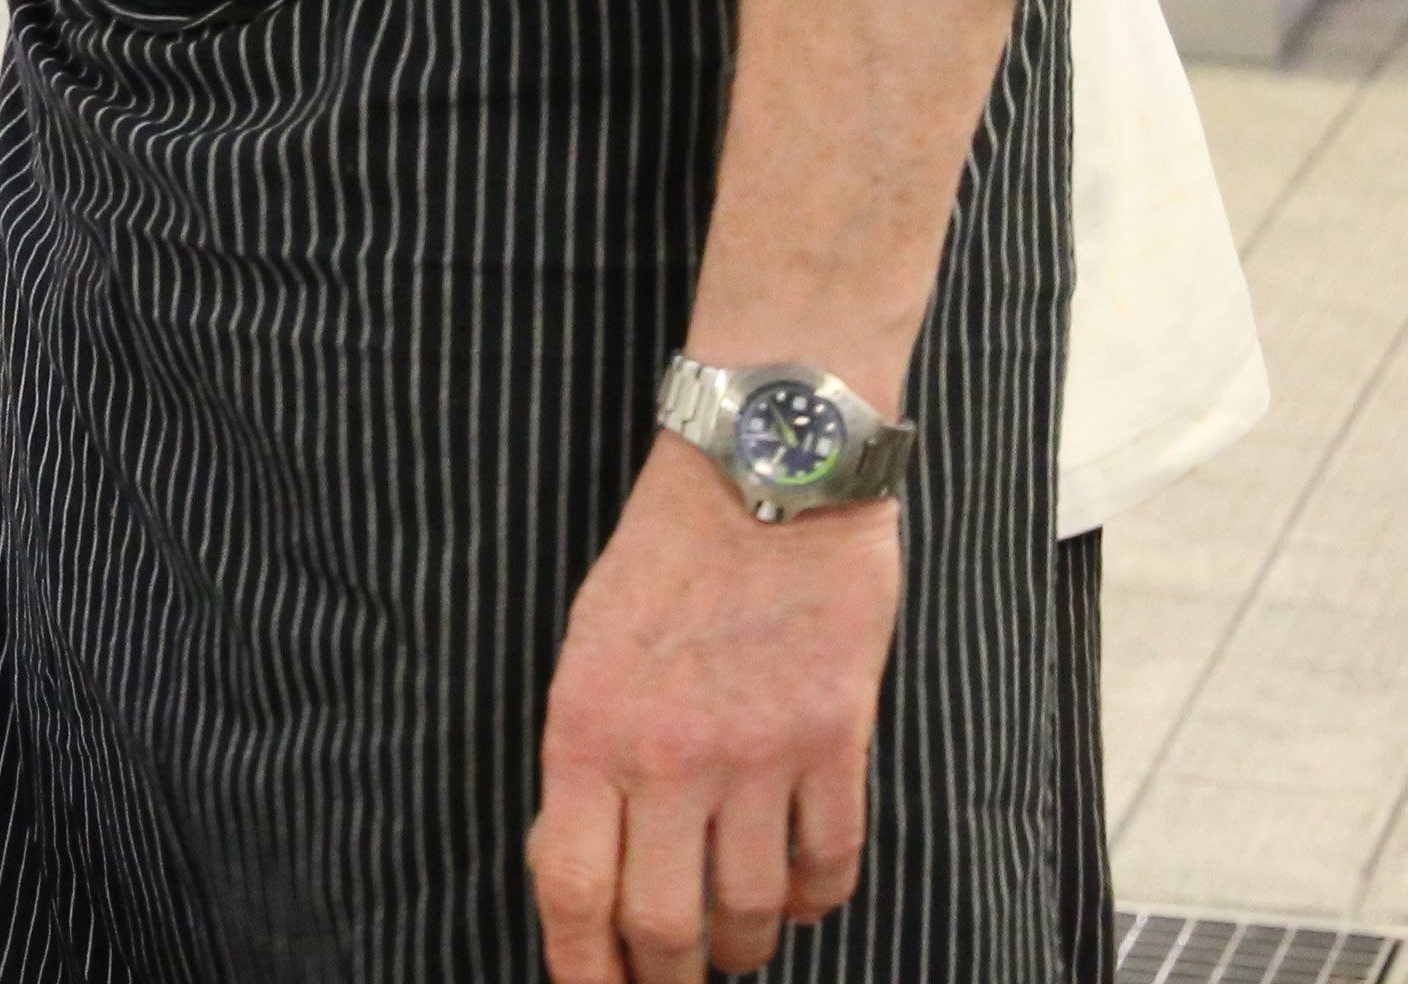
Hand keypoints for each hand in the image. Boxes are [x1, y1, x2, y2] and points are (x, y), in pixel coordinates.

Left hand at [527, 437, 901, 980]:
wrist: (765, 475)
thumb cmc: (664, 559)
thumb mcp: (585, 651)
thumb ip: (585, 758)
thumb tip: (587, 866)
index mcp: (585, 728)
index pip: (571, 887)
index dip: (580, 967)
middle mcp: (667, 754)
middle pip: (663, 924)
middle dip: (666, 978)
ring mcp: (758, 753)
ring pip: (749, 909)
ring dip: (741, 946)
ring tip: (734, 946)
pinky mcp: (836, 740)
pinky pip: (829, 865)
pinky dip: (812, 901)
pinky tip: (797, 898)